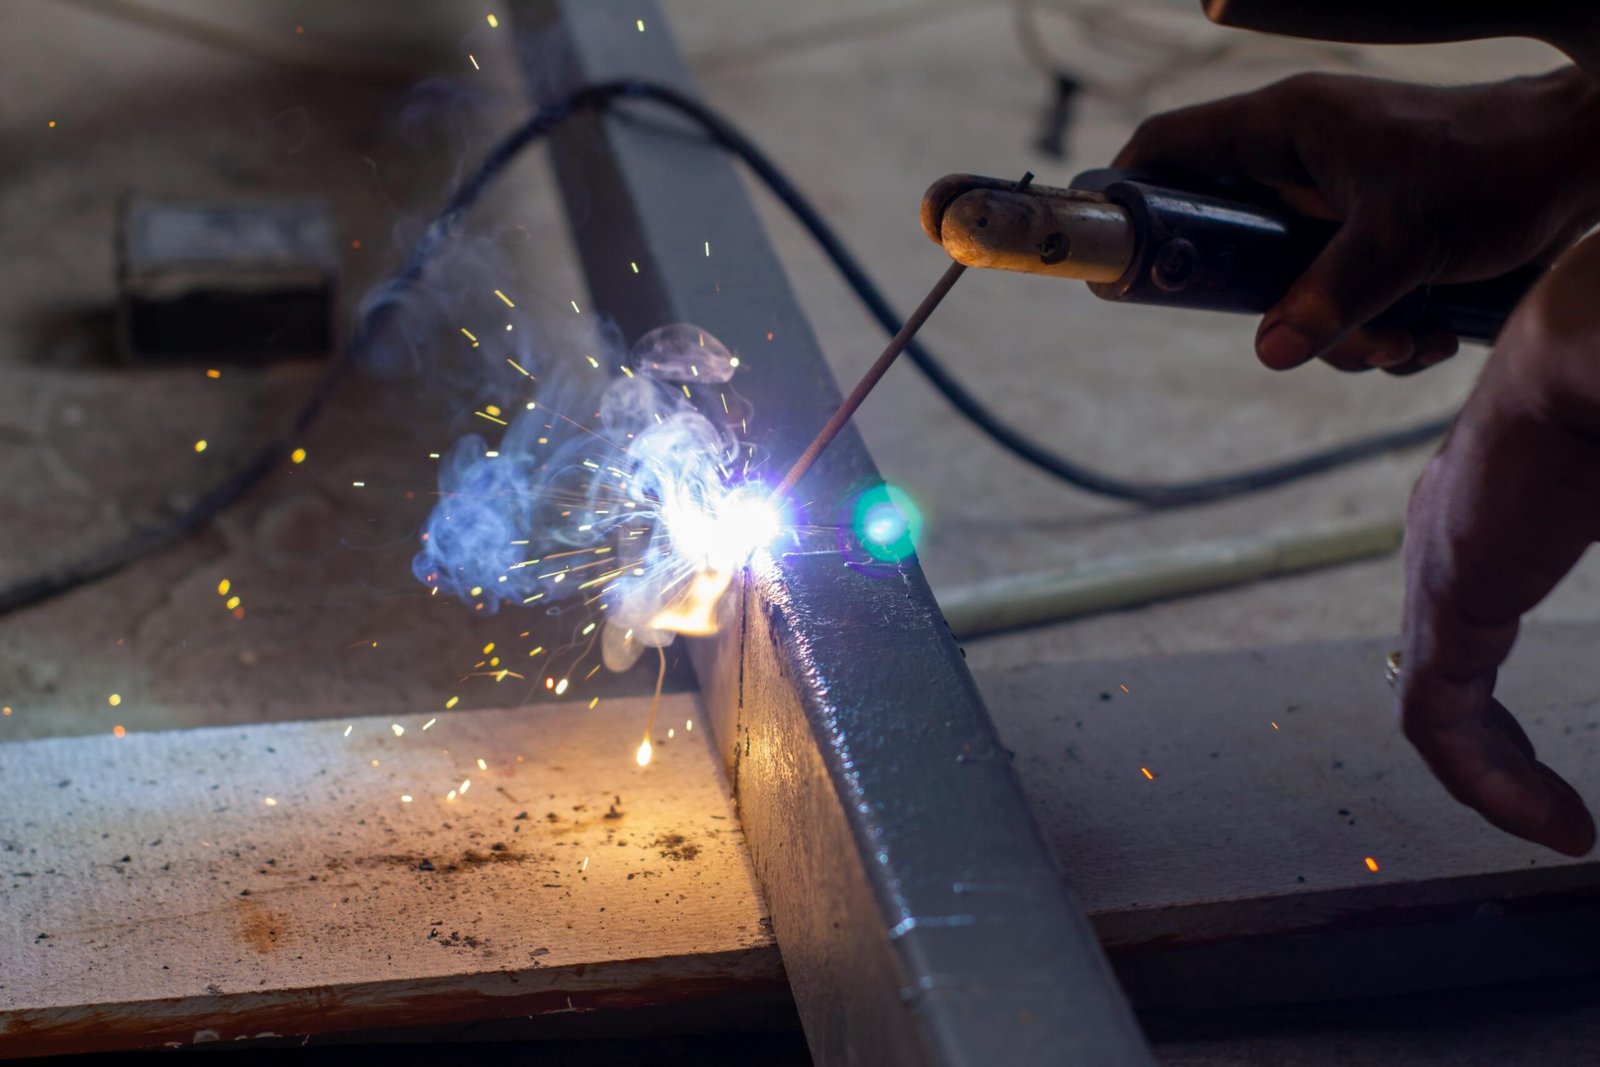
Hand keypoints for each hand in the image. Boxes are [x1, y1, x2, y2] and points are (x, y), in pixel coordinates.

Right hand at [1114, 68, 1599, 372]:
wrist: (1582, 165)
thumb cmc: (1493, 169)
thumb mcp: (1403, 240)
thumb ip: (1331, 298)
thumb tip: (1269, 351)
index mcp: (1286, 128)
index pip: (1170, 146)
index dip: (1132, 194)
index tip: (1120, 260)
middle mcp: (1301, 163)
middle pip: (1232, 247)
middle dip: (1276, 311)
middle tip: (1315, 338)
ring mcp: (1336, 203)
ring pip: (1293, 289)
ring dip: (1344, 337)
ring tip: (1405, 339)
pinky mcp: (1375, 236)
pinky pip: (1343, 299)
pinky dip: (1382, 332)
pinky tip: (1431, 333)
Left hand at [1398, 232, 1599, 854]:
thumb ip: (1591, 552)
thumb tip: (1584, 550)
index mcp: (1499, 516)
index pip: (1473, 640)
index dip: (1509, 719)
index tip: (1568, 779)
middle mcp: (1453, 542)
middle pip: (1448, 676)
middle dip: (1495, 754)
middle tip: (1554, 814)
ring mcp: (1441, 566)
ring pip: (1436, 709)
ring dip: (1492, 779)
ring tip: (1557, 829)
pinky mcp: (1446, 591)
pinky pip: (1434, 717)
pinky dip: (1483, 779)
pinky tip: (1548, 823)